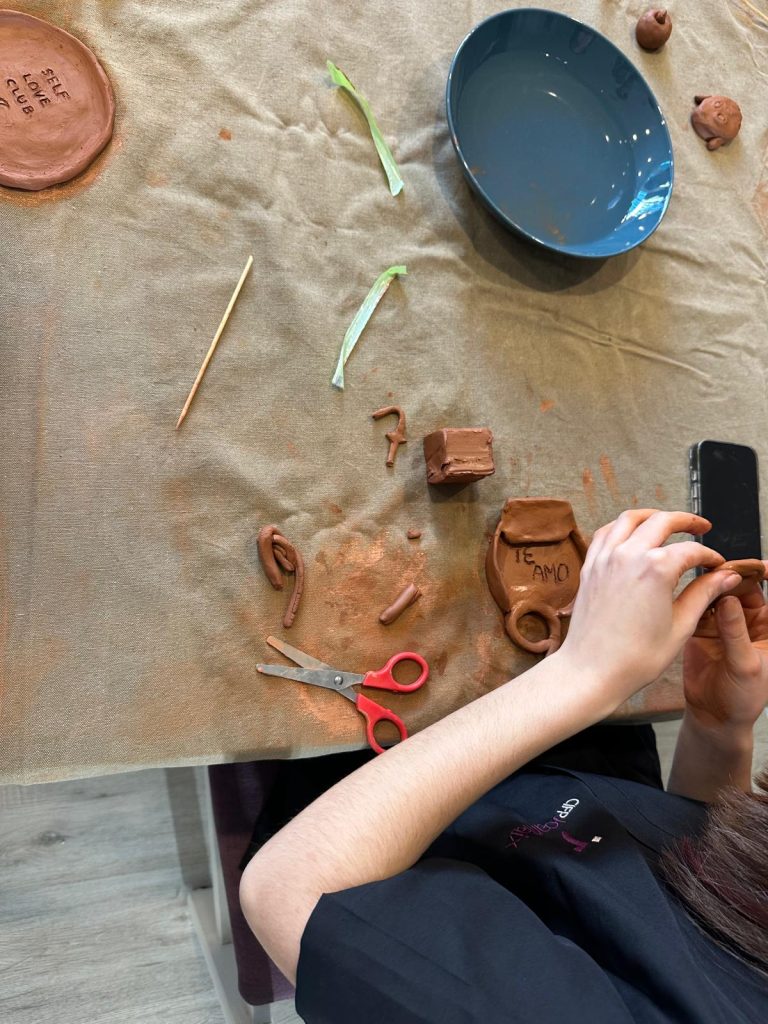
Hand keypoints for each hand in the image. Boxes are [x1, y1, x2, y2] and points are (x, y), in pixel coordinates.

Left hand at [558, 509, 742, 709]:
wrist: (591, 670)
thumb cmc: (633, 657)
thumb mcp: (680, 626)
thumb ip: (703, 594)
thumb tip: (724, 578)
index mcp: (655, 569)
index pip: (691, 551)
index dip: (709, 557)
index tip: (716, 566)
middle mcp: (628, 555)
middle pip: (662, 522)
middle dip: (686, 521)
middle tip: (701, 527)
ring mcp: (605, 558)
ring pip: (629, 519)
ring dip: (652, 516)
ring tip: (667, 522)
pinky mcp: (590, 567)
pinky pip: (605, 533)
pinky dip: (621, 526)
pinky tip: (631, 534)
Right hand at [683, 579, 767, 730]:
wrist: (713, 717)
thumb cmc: (743, 698)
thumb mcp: (746, 665)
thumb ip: (736, 632)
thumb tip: (728, 599)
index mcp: (767, 628)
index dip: (765, 577)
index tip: (761, 566)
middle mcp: (746, 622)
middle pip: (741, 588)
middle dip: (733, 577)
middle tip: (721, 568)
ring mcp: (722, 624)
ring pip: (717, 595)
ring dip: (711, 587)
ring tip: (703, 580)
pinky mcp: (700, 629)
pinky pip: (697, 608)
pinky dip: (693, 600)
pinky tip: (688, 595)